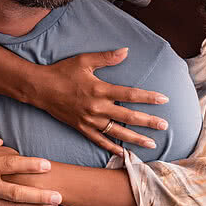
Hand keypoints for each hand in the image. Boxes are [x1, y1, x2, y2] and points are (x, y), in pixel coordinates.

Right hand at [34, 48, 168, 155]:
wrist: (40, 88)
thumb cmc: (63, 71)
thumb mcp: (84, 60)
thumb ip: (107, 57)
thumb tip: (126, 51)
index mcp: (100, 89)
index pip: (130, 94)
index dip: (148, 97)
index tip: (164, 100)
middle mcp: (97, 107)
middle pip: (128, 116)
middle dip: (148, 122)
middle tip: (165, 125)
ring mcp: (89, 120)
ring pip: (117, 133)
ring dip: (136, 139)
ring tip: (152, 143)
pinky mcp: (82, 128)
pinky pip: (100, 141)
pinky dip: (112, 148)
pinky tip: (125, 154)